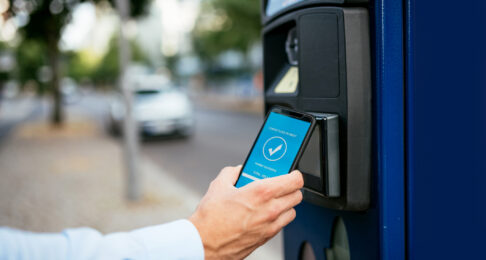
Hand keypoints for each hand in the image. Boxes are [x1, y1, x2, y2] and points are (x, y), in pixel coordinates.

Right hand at [189, 166, 303, 259]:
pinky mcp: (266, 238)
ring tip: (272, 200)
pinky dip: (278, 218)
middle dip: (290, 188)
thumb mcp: (219, 185)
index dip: (294, 174)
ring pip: (292, 211)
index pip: (294, 180)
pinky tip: (264, 213)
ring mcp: (270, 226)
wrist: (204, 243)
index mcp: (261, 192)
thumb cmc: (210, 218)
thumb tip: (239, 170)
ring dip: (286, 204)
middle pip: (297, 195)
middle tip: (280, 185)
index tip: (290, 172)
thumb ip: (232, 172)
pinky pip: (282, 225)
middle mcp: (270, 209)